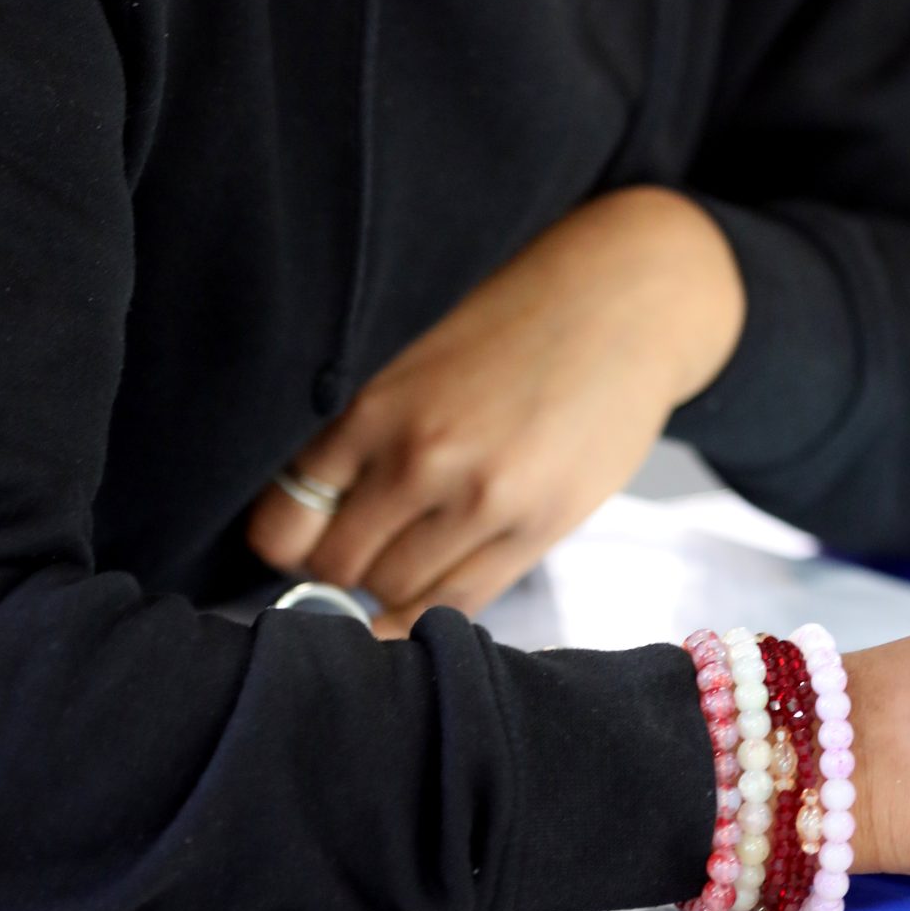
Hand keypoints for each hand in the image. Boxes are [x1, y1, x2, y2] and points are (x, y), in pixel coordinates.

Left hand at [248, 187, 744, 637]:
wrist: (626, 301)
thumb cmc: (516, 318)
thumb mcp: (415, 349)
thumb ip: (360, 425)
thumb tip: (301, 511)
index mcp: (376, 402)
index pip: (283, 521)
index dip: (286, 537)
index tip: (301, 532)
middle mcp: (421, 456)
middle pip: (336, 567)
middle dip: (337, 565)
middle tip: (358, 541)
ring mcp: (482, 499)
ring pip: (394, 594)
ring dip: (391, 583)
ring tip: (411, 545)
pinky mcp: (538, 528)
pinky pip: (459, 604)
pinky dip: (434, 608)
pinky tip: (433, 583)